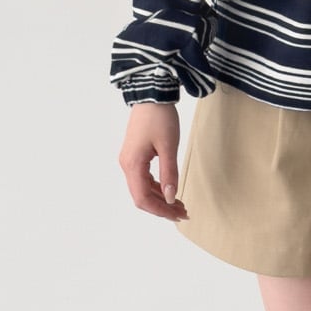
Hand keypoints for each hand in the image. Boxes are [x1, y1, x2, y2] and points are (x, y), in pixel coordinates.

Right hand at [119, 101, 189, 219]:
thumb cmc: (160, 118)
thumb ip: (169, 174)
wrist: (152, 95)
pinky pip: (144, 179)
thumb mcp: (169, 147)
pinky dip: (157, 188)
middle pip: (141, 197)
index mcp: (132, 164)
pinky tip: (170, 190)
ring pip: (142, 189)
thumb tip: (171, 197)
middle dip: (162, 207)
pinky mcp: (135, 156)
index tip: (178, 215)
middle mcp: (127, 165)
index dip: (160, 210)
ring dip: (160, 199)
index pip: (143, 198)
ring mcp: (129, 160)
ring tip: (180, 204)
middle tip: (183, 212)